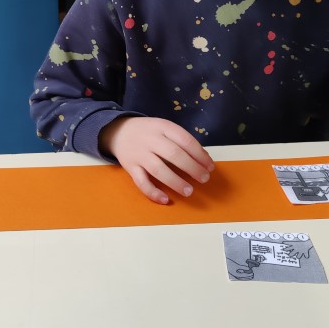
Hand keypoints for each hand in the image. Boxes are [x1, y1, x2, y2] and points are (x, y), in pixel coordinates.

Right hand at [99, 116, 214, 203]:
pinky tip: (165, 199)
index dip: (200, 154)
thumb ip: (182, 141)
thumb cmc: (149, 132)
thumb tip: (204, 159)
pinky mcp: (130, 167)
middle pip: (173, 154)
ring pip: (158, 169)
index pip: (185, 140)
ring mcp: (139, 154)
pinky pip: (141, 182)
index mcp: (163, 127)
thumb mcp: (165, 128)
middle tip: (204, 178)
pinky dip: (153, 192)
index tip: (210, 166)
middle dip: (192, 168)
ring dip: (175, 181)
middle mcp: (150, 140)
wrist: (118, 131)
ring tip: (189, 191)